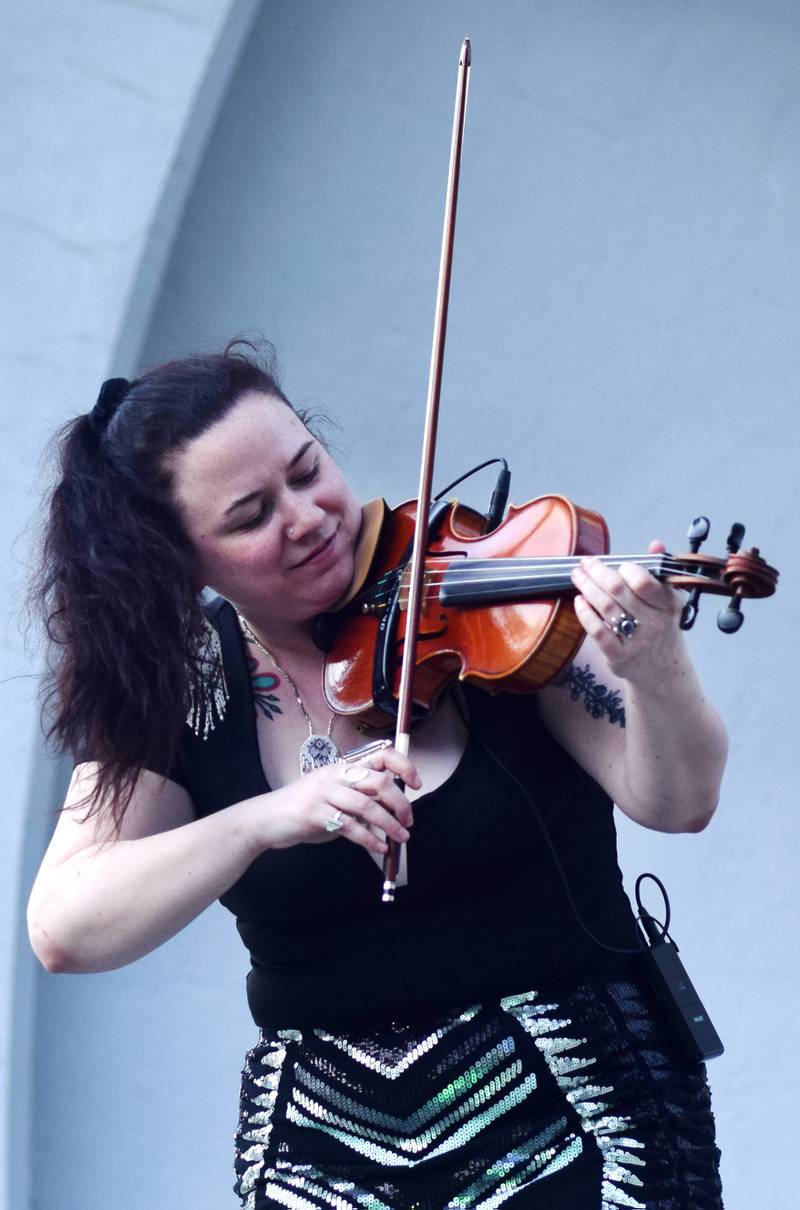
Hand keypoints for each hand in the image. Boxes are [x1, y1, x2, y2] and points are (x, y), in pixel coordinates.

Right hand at [262, 746, 419, 855]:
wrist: (266, 818)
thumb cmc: (303, 808)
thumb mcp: (333, 795)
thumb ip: (359, 798)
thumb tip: (391, 810)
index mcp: (343, 767)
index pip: (381, 755)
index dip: (403, 766)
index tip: (416, 785)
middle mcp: (335, 775)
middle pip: (379, 781)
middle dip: (401, 803)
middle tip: (408, 821)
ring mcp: (324, 793)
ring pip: (367, 806)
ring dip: (389, 825)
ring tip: (400, 838)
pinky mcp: (314, 813)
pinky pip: (349, 827)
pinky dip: (369, 840)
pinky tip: (378, 848)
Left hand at [570, 542, 685, 682]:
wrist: (662, 670)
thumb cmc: (661, 627)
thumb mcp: (668, 600)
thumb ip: (659, 572)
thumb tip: (655, 544)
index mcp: (669, 604)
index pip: (644, 582)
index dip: (626, 569)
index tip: (617, 563)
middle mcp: (655, 623)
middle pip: (618, 591)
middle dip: (597, 572)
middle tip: (585, 563)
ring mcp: (637, 642)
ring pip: (606, 608)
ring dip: (587, 588)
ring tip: (577, 576)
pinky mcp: (619, 657)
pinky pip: (598, 632)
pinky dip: (585, 614)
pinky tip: (578, 601)